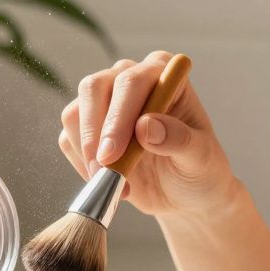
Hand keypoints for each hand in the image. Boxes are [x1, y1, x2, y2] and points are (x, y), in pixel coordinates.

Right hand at [59, 50, 237, 216]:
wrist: (186, 196)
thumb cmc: (201, 170)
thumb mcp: (201, 158)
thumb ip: (178, 139)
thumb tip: (146, 126)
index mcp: (163, 74)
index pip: (132, 81)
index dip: (119, 116)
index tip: (113, 154)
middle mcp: (130, 79)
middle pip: (94, 88)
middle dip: (94, 132)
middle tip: (103, 170)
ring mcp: (106, 102)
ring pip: (75, 113)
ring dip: (87, 152)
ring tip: (116, 183)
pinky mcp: (88, 128)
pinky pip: (68, 140)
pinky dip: (83, 165)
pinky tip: (109, 183)